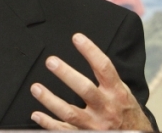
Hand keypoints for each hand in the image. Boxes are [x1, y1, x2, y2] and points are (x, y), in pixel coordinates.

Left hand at [29, 33, 152, 130]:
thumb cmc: (125, 112)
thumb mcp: (122, 92)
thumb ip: (107, 77)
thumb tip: (88, 52)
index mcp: (116, 93)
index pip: (104, 68)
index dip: (91, 51)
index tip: (77, 38)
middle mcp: (106, 108)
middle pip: (85, 89)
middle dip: (66, 74)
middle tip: (51, 61)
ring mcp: (95, 125)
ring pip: (70, 113)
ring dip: (50, 100)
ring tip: (36, 88)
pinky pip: (64, 130)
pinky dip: (48, 123)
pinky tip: (36, 114)